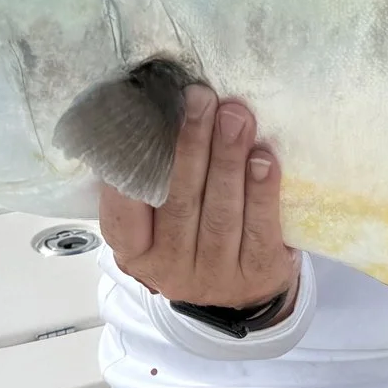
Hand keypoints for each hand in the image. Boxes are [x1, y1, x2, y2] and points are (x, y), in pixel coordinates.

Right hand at [98, 81, 298, 314]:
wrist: (246, 288)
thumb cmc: (197, 234)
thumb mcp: (163, 218)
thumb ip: (156, 179)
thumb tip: (158, 110)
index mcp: (137, 252)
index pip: (123, 215)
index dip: (131, 170)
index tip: (142, 122)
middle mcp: (171, 269)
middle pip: (180, 203)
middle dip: (191, 145)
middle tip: (201, 100)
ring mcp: (215, 277)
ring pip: (220, 214)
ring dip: (228, 159)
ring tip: (235, 117)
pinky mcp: (258, 275)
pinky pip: (260, 230)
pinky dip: (262, 192)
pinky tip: (263, 159)